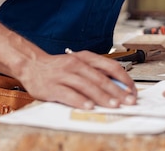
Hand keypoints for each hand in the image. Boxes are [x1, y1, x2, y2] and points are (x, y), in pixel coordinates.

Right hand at [16, 49, 137, 109]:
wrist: (32, 65)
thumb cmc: (59, 67)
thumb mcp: (79, 64)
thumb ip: (96, 73)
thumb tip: (118, 87)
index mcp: (86, 57)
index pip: (110, 66)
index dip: (124, 79)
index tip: (132, 90)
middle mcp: (76, 64)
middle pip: (100, 78)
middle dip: (117, 91)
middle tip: (128, 101)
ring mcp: (64, 75)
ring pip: (87, 85)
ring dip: (102, 96)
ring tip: (113, 105)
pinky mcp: (53, 87)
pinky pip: (68, 94)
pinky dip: (80, 101)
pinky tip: (89, 107)